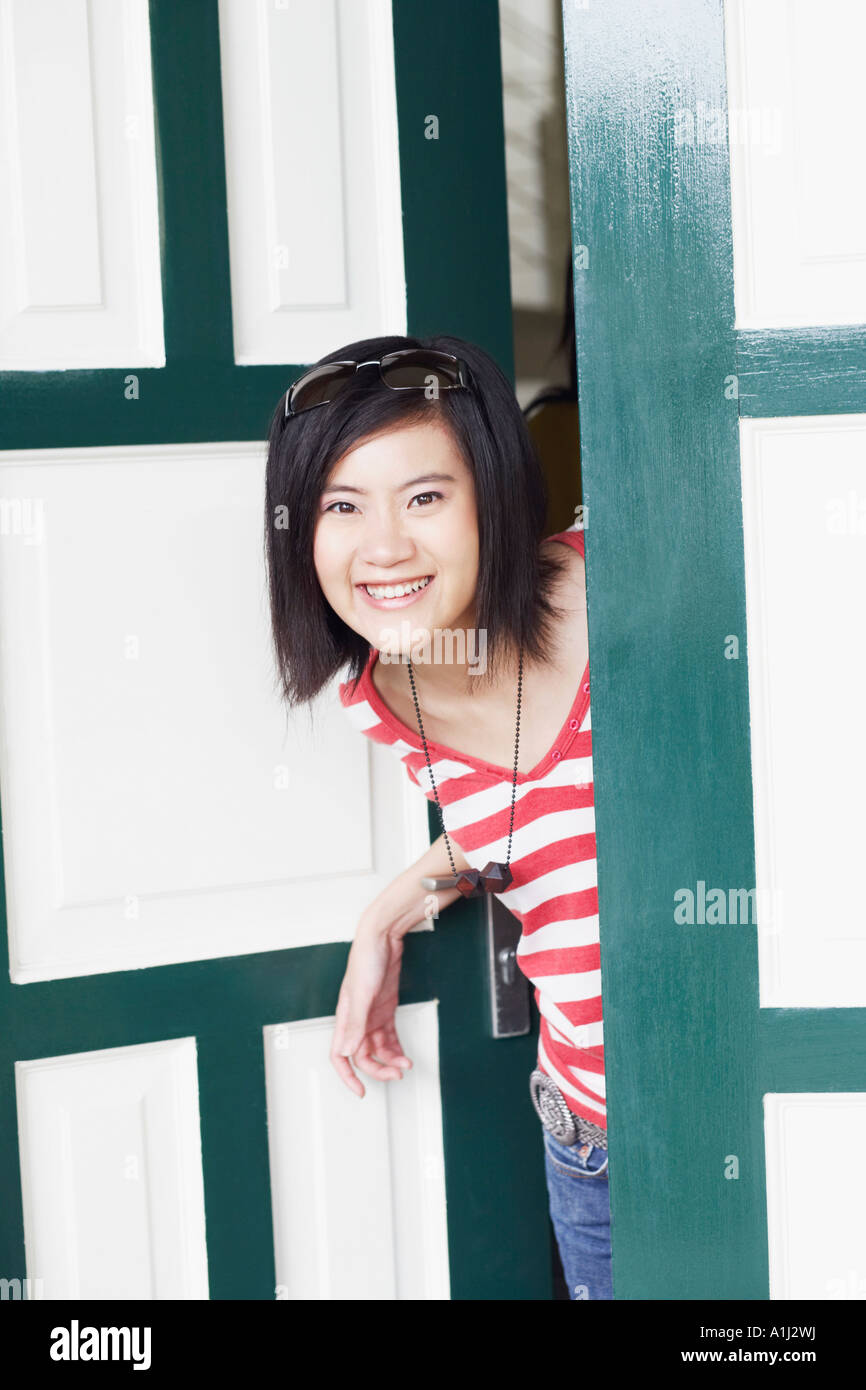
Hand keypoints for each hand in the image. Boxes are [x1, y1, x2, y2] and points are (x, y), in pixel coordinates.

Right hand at [330, 926, 412, 1097]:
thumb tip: (347, 1052)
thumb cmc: (367, 958)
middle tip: (397, 1074)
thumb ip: (354, 1024)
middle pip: (363, 1055)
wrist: (383, 936)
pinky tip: (404, 1054)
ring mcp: (371, 1014)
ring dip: (391, 1059)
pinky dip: (396, 1047)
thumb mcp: (361, 994)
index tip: (360, 1091)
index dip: (347, 1076)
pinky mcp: (385, 1008)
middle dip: (379, 1069)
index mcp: (345, 1018)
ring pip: (378, 1048)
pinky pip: (389, 1036)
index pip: (340, 1055)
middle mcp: (356, 1019)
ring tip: (406, 1064)